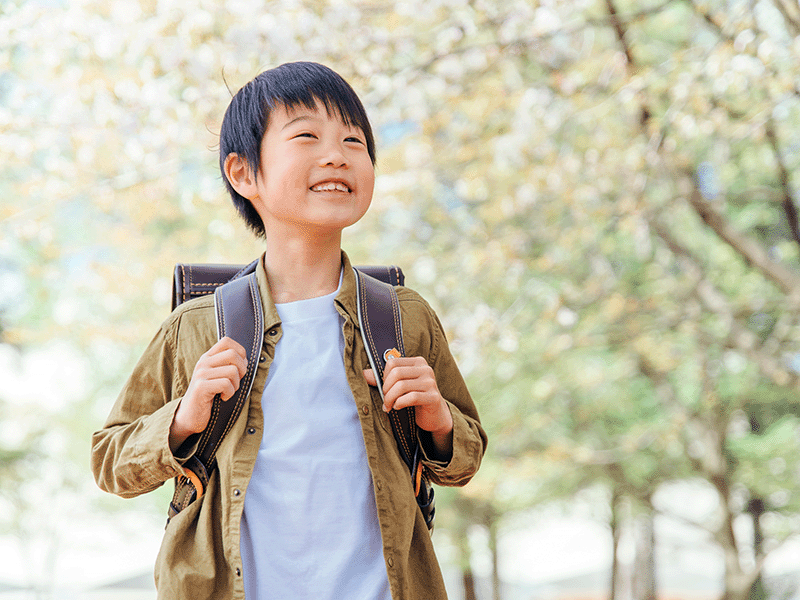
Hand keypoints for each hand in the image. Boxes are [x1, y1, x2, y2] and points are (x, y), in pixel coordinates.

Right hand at [169, 337, 247, 451]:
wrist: (190, 416)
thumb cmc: (209, 396)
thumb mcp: (218, 376)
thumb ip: (229, 365)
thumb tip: (247, 360)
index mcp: (208, 357)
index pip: (227, 341)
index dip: (240, 352)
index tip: (239, 367)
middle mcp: (203, 362)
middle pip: (233, 354)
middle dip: (242, 370)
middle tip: (235, 382)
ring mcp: (201, 374)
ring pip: (232, 371)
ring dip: (236, 385)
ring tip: (228, 392)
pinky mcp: (201, 387)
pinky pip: (226, 384)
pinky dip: (229, 393)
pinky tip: (222, 397)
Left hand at [363, 356, 452, 455]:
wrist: (434, 415)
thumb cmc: (414, 398)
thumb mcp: (399, 386)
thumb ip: (382, 379)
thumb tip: (363, 374)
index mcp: (417, 362)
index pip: (392, 362)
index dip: (384, 377)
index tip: (384, 388)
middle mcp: (426, 369)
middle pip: (396, 373)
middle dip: (386, 389)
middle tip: (385, 400)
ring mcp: (431, 382)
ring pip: (402, 386)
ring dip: (390, 398)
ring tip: (389, 406)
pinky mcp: (434, 397)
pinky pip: (411, 397)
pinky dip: (400, 403)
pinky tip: (398, 407)